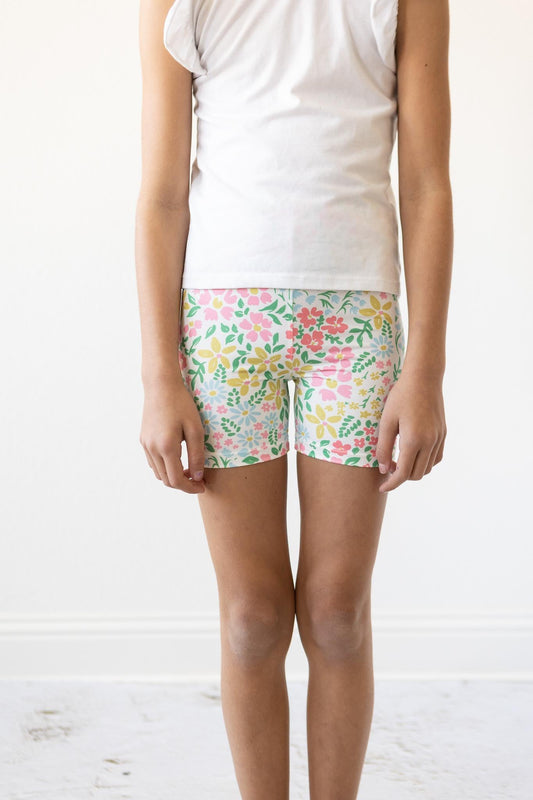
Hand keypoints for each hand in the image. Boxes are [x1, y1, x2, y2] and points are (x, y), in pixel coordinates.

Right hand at [140, 374, 205, 492]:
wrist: (160, 385)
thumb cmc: (182, 404)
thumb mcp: (196, 429)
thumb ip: (197, 455)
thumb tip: (198, 477)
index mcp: (167, 447)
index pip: (177, 480)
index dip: (190, 488)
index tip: (203, 486)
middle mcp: (152, 449)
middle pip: (166, 480)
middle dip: (183, 484)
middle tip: (199, 480)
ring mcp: (145, 445)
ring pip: (158, 473)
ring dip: (173, 476)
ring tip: (189, 470)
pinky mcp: (143, 440)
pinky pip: (153, 462)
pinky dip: (165, 467)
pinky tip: (177, 460)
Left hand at [375, 370, 446, 492]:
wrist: (424, 378)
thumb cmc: (401, 397)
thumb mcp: (386, 421)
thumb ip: (384, 447)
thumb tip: (384, 469)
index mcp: (413, 440)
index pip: (403, 473)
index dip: (391, 484)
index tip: (381, 488)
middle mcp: (429, 442)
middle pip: (416, 474)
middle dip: (401, 478)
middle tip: (388, 470)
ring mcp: (439, 438)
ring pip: (428, 468)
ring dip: (413, 471)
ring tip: (399, 462)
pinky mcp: (443, 433)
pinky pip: (436, 457)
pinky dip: (425, 462)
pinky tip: (413, 454)